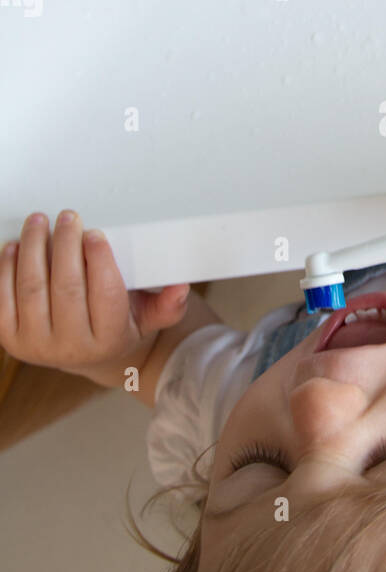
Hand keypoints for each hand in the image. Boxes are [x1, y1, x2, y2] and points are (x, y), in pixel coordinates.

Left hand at [0, 211, 190, 376]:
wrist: (85, 354)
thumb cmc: (118, 325)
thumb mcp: (148, 317)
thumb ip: (167, 304)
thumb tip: (181, 288)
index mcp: (109, 340)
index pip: (106, 296)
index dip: (100, 261)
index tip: (95, 233)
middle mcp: (71, 349)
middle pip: (66, 288)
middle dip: (66, 245)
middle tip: (69, 218)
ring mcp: (36, 345)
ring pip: (32, 289)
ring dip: (33, 249)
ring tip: (40, 222)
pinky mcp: (11, 339)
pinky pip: (3, 298)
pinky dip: (6, 267)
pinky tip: (16, 246)